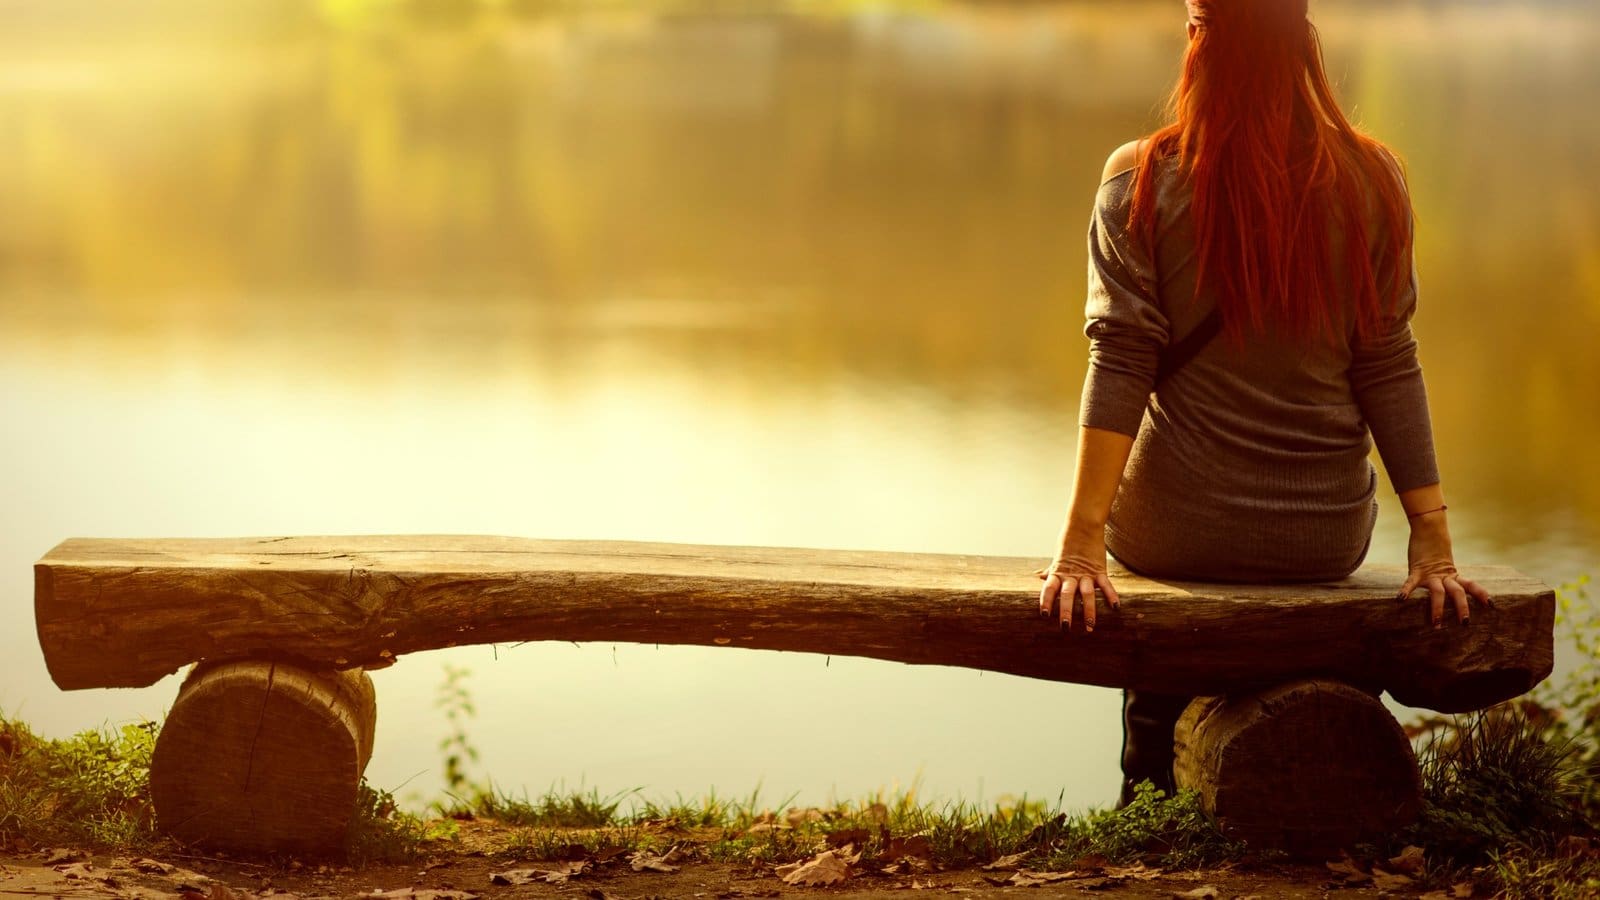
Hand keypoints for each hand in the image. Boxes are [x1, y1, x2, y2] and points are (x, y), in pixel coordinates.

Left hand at [1034, 528, 1118, 631]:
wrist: (1083, 526)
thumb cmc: (1068, 544)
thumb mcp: (1057, 559)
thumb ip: (1050, 571)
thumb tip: (1038, 576)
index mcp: (1058, 573)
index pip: (1049, 589)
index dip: (1046, 601)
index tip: (1044, 615)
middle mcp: (1071, 575)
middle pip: (1067, 595)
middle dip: (1066, 612)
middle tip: (1065, 628)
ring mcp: (1086, 573)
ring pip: (1087, 594)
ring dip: (1089, 611)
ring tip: (1090, 627)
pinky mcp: (1100, 570)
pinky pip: (1106, 585)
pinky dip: (1111, 595)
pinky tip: (1115, 608)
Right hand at [1398, 512, 1491, 627]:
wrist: (1428, 530)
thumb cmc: (1434, 550)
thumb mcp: (1444, 565)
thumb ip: (1446, 576)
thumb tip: (1450, 589)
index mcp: (1453, 575)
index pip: (1471, 585)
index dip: (1481, 594)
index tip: (1491, 605)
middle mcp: (1444, 576)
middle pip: (1457, 592)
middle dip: (1462, 608)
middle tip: (1465, 623)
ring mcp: (1430, 574)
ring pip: (1438, 592)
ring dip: (1438, 608)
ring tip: (1437, 624)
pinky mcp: (1416, 571)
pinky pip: (1410, 583)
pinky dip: (1406, 591)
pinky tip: (1401, 599)